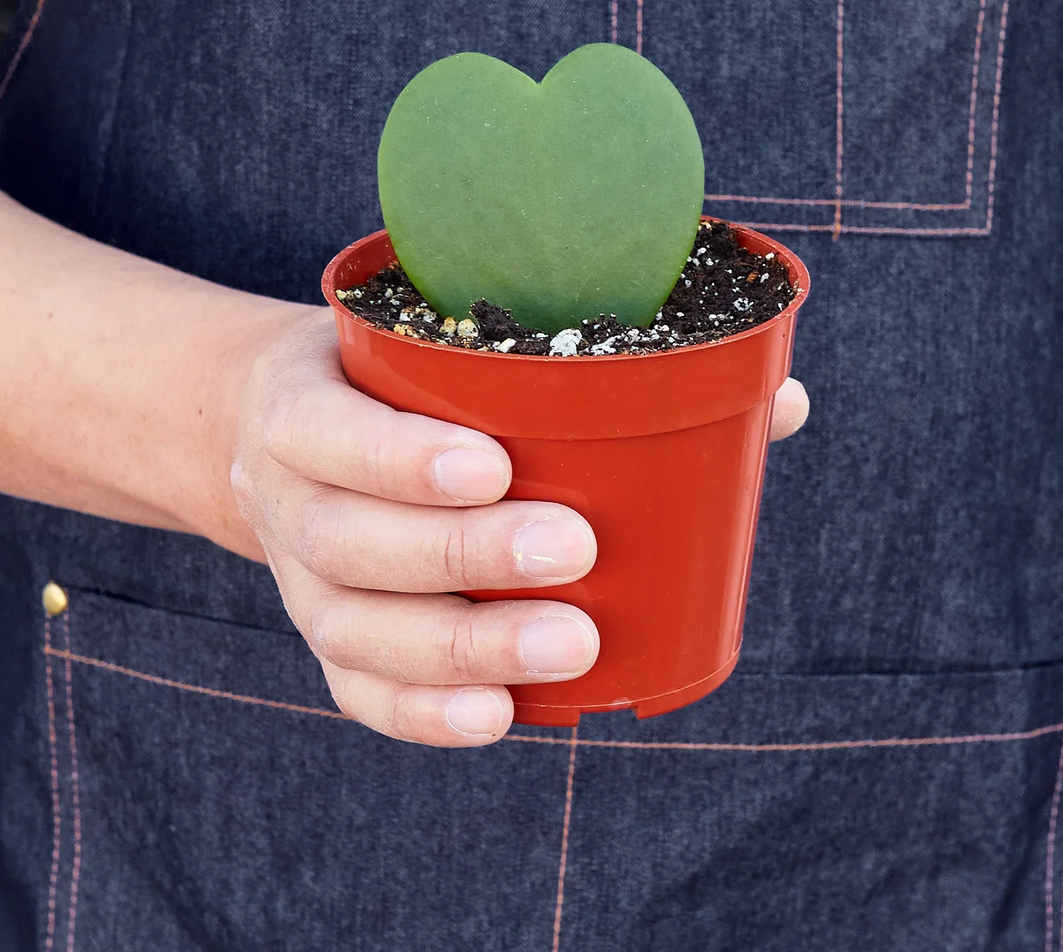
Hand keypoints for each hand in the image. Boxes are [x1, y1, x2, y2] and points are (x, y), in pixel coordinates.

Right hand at [230, 311, 808, 748]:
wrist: (286, 427)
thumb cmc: (398, 378)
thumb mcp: (446, 345)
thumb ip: (584, 361)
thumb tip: (777, 399)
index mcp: (299, 403)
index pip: (328, 432)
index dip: (399, 458)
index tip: (498, 465)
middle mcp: (284, 497)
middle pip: (350, 542)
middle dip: (462, 555)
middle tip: (575, 550)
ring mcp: (296, 577)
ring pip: (357, 627)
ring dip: (462, 646)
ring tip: (571, 647)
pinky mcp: (324, 636)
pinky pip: (357, 688)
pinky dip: (423, 711)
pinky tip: (499, 716)